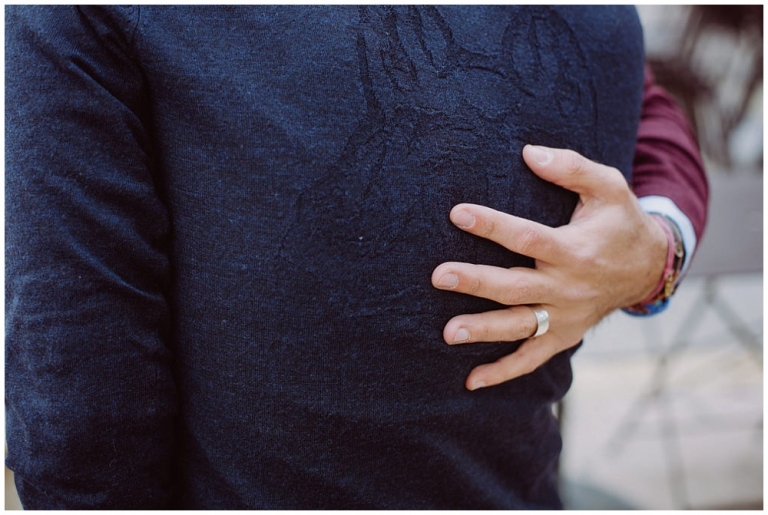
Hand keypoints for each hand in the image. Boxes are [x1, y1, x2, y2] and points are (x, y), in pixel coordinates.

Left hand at [432, 145, 668, 390]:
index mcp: (575, 250)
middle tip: (439, 276)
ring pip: (520, 326)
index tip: (457, 213)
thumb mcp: (608, 186)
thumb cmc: (620, 221)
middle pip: (516, 287)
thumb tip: (529, 152)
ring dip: (484, 331)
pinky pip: (532, 358)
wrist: (649, 267)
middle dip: (476, 282)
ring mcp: (566, 316)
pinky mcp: (564, 335)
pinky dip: (504, 371)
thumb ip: (572, 168)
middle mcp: (568, 287)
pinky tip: (471, 380)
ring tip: (448, 333)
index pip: (527, 238)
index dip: (492, 225)